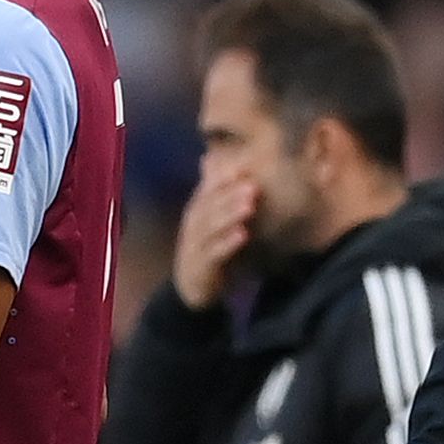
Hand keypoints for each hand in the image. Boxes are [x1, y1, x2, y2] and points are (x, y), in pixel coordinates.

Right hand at [174, 168, 259, 307]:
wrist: (191, 286)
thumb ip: (212, 190)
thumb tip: (209, 158)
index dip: (223, 178)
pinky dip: (227, 243)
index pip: (207, 189)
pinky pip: (215, 253)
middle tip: (252, 185)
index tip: (245, 166)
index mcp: (197, 210)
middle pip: (210, 206)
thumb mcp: (209, 217)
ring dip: (230, 215)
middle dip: (230, 194)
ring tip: (249, 206)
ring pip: (212, 227)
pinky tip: (243, 235)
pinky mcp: (202, 265)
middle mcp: (193, 224)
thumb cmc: (206, 246)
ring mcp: (195, 245)